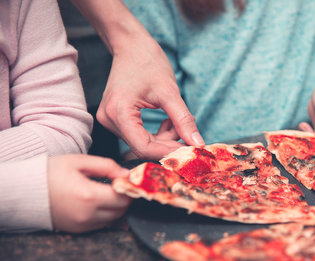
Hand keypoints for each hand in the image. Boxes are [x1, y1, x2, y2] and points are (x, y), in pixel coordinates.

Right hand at [48, 154, 131, 232]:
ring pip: (113, 219)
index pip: (124, 197)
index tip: (128, 180)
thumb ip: (106, 166)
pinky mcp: (78, 230)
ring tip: (107, 193)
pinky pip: (101, 224)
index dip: (130, 188)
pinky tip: (97, 202)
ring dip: (116, 207)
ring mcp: (83, 225)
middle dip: (125, 198)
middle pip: (121, 210)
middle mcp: (88, 214)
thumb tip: (126, 174)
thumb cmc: (50, 173)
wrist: (24, 192)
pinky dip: (105, 215)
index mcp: (89, 196)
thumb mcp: (78, 162)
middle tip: (119, 186)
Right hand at [97, 34, 203, 159]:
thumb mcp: (170, 92)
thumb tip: (197, 144)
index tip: (188, 149)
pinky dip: (156, 133)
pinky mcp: (115, 119)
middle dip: (167, 143)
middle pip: (143, 147)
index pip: (144, 147)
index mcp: (118, 112)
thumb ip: (184, 121)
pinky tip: (166, 120)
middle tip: (185, 130)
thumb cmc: (148, 62)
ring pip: (142, 143)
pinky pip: (139, 136)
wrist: (132, 46)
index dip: (168, 151)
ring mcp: (110, 120)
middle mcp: (109, 120)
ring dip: (163, 138)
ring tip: (174, 119)